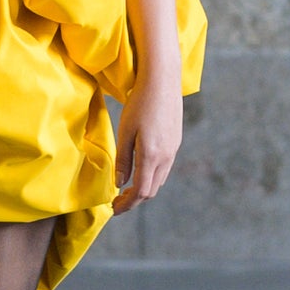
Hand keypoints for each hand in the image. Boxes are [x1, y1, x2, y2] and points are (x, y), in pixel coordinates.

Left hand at [113, 69, 182, 211]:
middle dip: (134, 200)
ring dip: (143, 189)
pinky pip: (164, 168)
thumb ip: (124, 159)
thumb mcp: (125, 130)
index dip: (127, 204)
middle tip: (117, 202)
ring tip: (127, 189)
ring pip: (159, 180)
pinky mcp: (175, 141)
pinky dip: (151, 176)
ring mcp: (173, 149)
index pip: (141, 191)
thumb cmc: (140, 102)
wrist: (163, 80)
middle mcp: (166, 156)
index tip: (114, 209)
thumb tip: (121, 183)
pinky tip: (140, 170)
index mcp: (152, 156)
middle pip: (151, 190)